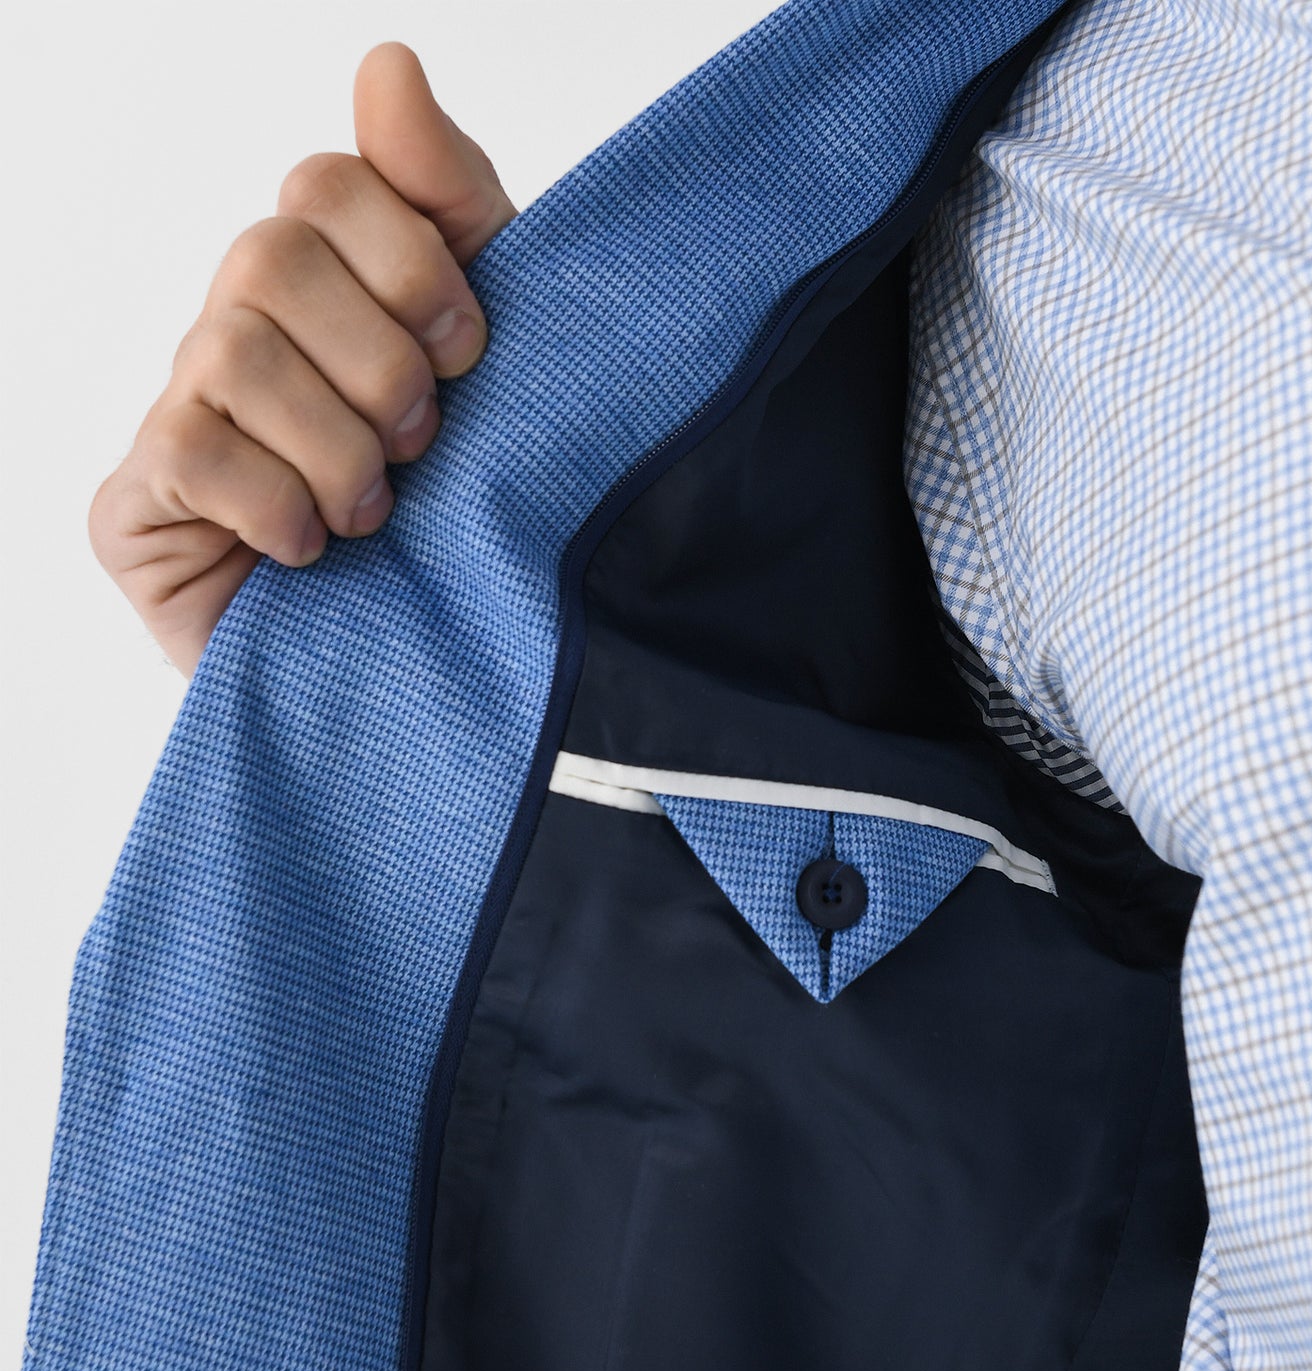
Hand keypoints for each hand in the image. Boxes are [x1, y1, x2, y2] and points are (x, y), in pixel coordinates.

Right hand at [88, 41, 516, 677]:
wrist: (418, 672)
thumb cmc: (452, 514)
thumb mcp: (482, 350)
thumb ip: (448, 204)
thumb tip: (385, 61)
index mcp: (323, 284)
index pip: (331, 183)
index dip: (414, 264)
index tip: (469, 353)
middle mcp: (236, 327)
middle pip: (274, 253)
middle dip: (381, 363)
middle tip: (423, 444)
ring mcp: (177, 410)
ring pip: (236, 349)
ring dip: (339, 449)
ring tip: (375, 516)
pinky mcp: (134, 502)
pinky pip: (191, 449)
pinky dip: (277, 505)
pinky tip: (311, 552)